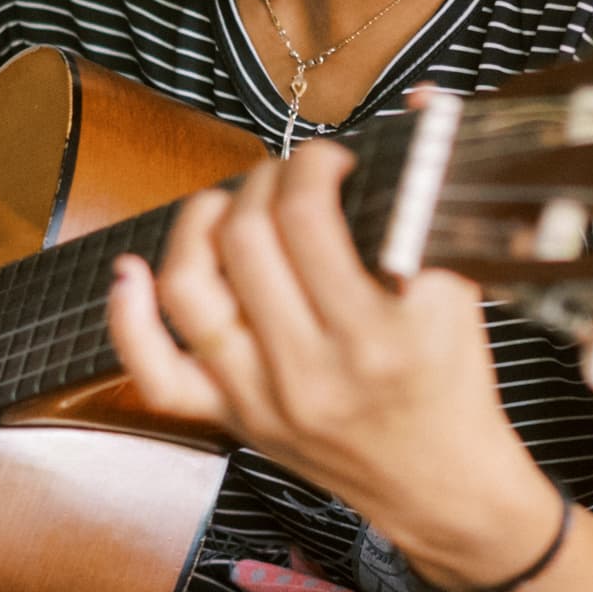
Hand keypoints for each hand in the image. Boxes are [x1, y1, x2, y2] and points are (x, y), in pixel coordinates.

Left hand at [103, 142, 547, 575]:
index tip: (329, 159)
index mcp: (377, 334)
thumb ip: (433, 197)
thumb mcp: (463, 289)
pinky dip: (129, 317)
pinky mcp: (234, 419)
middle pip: (246, 239)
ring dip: (198, 223)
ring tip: (227, 203)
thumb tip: (421, 102)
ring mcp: (262, 399)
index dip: (310, 164)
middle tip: (289, 174)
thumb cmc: (454, 384)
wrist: (442, 489)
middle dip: (263, 181)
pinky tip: (132, 270)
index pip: (308, 217)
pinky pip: (156, 373)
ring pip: (191, 289)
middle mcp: (312, 370)